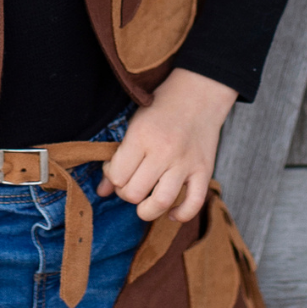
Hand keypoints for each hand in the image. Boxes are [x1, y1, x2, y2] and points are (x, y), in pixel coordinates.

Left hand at [98, 67, 238, 223]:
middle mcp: (164, 152)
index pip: (117, 176)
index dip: (112, 177)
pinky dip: (181, 214)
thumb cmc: (162, 108)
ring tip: (144, 204)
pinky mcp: (205, 171)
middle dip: (126, 193)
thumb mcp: (134, 126)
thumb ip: (118, 158)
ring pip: (161, 202)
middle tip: (130, 183)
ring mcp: (186, 163)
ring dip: (147, 210)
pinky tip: (171, 212)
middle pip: (134, 193)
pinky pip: (193, 203)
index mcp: (142, 137)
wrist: (199, 93)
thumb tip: (102, 191)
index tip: (117, 169)